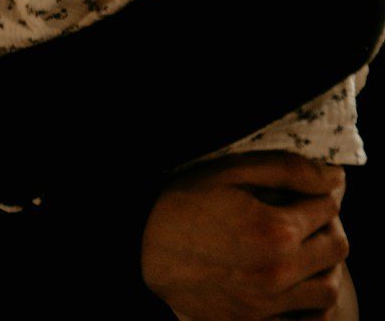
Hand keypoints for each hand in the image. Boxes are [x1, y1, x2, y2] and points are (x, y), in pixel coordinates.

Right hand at [141, 151, 350, 319]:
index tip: (302, 193)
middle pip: (336, 248)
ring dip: (323, 267)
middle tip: (304, 219)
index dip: (318, 195)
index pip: (328, 207)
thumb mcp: (227, 173)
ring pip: (328, 289)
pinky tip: (289, 284)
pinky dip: (307, 304)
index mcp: (275, 229)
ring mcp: (266, 303)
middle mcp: (278, 271)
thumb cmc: (180, 202)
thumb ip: (286, 170)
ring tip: (300, 253)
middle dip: (326, 227)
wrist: (137, 245)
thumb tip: (333, 177)